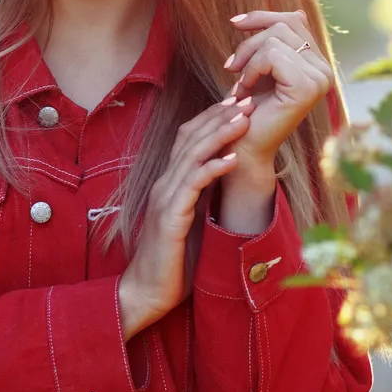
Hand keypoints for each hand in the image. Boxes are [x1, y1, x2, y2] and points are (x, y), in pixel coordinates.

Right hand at [118, 95, 257, 339]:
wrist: (146, 292)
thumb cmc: (172, 262)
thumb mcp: (192, 222)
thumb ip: (202, 198)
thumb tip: (226, 180)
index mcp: (170, 184)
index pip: (190, 140)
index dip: (212, 119)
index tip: (237, 103)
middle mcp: (164, 184)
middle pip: (191, 139)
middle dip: (219, 117)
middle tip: (245, 98)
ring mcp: (165, 199)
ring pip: (192, 156)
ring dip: (219, 134)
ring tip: (244, 118)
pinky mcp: (169, 218)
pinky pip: (192, 186)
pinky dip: (212, 169)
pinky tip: (232, 158)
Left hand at [221, 9, 335, 172]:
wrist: (243, 145)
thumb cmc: (249, 108)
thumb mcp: (264, 65)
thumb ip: (280, 40)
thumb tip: (298, 10)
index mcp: (318, 64)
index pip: (293, 19)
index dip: (261, 16)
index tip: (234, 23)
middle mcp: (325, 71)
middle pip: (283, 25)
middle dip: (249, 42)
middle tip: (231, 67)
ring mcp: (320, 79)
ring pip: (274, 39)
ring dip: (247, 60)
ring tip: (240, 84)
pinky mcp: (306, 88)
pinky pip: (271, 56)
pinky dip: (250, 70)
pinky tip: (245, 90)